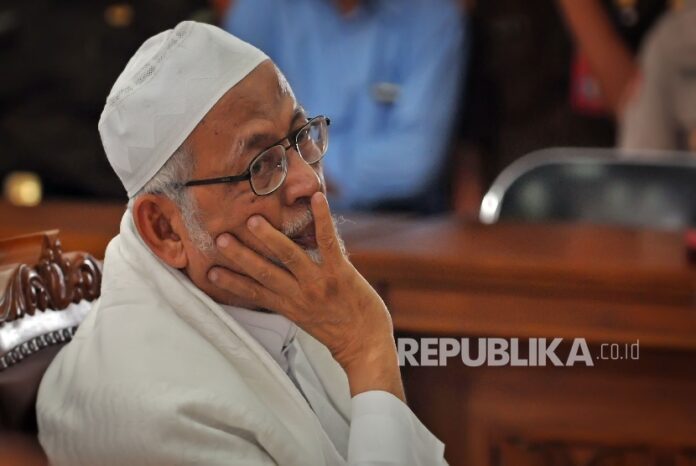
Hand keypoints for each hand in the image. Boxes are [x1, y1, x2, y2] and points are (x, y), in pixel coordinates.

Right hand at [208, 192, 404, 400]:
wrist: (366, 346)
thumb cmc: (339, 331)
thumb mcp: (306, 319)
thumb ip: (291, 298)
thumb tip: (277, 282)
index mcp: (289, 306)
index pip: (254, 292)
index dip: (232, 282)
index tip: (210, 272)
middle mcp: (299, 295)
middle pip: (264, 272)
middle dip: (241, 256)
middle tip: (219, 239)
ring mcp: (319, 283)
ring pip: (288, 256)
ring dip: (269, 237)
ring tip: (252, 220)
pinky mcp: (340, 273)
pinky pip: (328, 242)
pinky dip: (322, 219)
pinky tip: (317, 199)